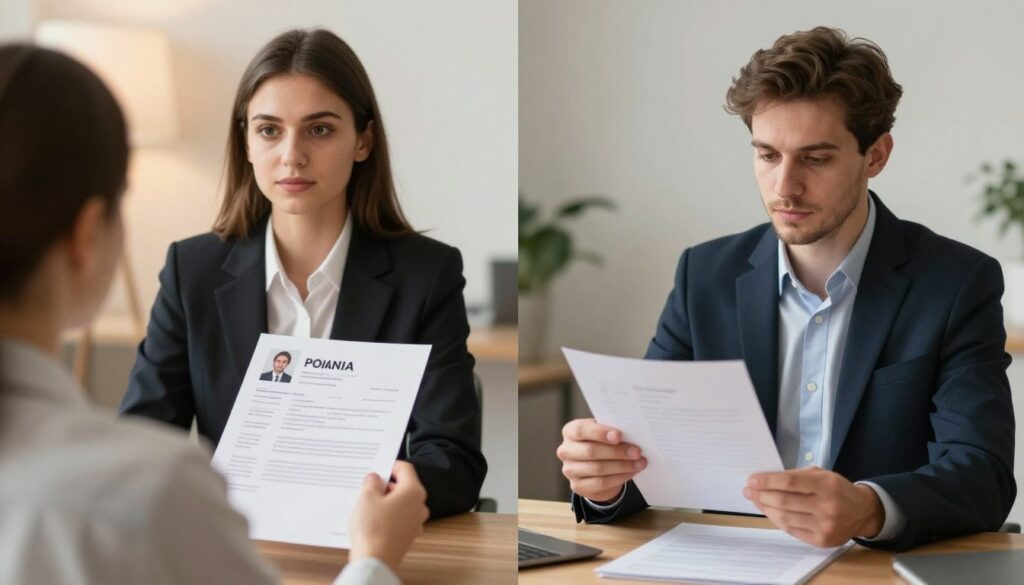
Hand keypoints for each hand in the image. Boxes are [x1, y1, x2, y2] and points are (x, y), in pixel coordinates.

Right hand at [349, 461, 429, 570]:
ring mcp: (416, 522)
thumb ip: (372, 482)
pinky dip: (388, 516)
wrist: (375, 561)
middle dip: (386, 486)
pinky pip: (399, 519)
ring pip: (401, 504)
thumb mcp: (367, 497)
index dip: (390, 466)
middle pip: (404, 487)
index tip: (377, 469)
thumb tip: (375, 479)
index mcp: (413, 492)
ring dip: (386, 502)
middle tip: (368, 488)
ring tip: (367, 506)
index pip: (405, 469)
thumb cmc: (373, 528)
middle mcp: (419, 506)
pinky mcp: (408, 536)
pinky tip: (373, 521)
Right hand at [556, 418, 646, 502]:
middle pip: (590, 451)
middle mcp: (566, 450)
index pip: (581, 430)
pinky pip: (601, 483)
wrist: (596, 467)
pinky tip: (632, 472)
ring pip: (597, 469)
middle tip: (637, 452)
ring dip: (622, 466)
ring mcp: (569, 470)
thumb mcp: (603, 433)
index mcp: (570, 431)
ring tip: (639, 463)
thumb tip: (631, 433)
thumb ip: (612, 431)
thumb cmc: (601, 443)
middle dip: (617, 452)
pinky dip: (619, 477)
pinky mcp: (577, 486)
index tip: (618, 435)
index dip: (599, 433)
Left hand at [743, 467, 883, 547]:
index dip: (767, 481)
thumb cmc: (837, 489)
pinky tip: (770, 512)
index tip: (752, 480)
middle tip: (748, 491)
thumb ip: (796, 476)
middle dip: (761, 495)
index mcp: (827, 485)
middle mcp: (827, 506)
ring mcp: (825, 526)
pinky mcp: (822, 541)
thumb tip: (766, 480)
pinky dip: (777, 520)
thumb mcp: (822, 475)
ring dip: (765, 508)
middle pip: (784, 501)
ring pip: (784, 517)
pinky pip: (791, 530)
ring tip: (756, 501)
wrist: (862, 512)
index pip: (790, 482)